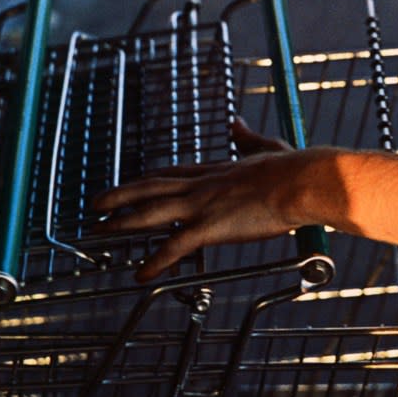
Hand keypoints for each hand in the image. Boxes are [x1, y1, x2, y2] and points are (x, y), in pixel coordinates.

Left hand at [94, 117, 335, 282]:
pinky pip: (174, 247)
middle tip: (95, 204)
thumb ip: (248, 138)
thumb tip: (236, 123)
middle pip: (149, 188)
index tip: (128, 184)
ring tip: (98, 232)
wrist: (303, 181)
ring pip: (150, 213)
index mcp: (215, 169)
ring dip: (121, 223)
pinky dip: (155, 260)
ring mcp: (202, 204)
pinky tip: (140, 273)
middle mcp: (201, 184)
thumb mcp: (267, 148)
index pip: (171, 174)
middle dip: (119, 196)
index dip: (146, 181)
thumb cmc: (294, 168)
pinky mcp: (210, 226)